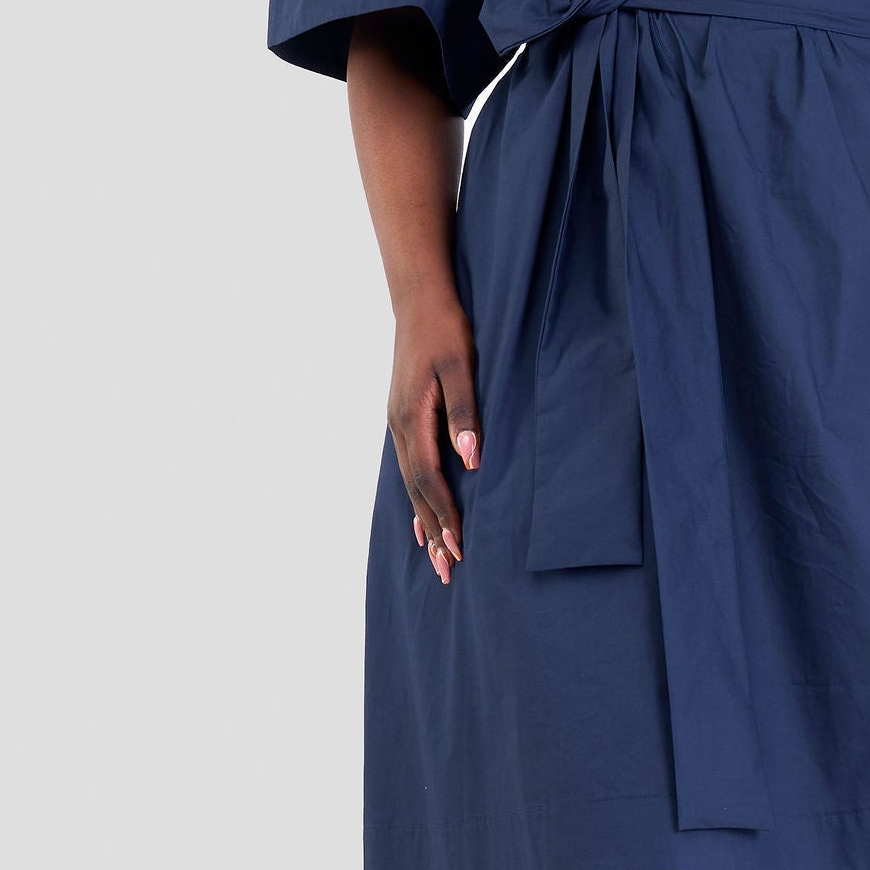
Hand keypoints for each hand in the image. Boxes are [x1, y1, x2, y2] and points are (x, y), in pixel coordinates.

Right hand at [389, 287, 480, 585]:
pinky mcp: (403, 417)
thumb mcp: (461, 365)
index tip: (459, 547)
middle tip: (448, 571)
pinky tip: (421, 515)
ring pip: (410, 483)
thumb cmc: (446, 328)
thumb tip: (471, 459)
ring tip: (435, 556)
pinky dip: (416, 497)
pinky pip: (408, 468)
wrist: (418, 297)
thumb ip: (465, 412)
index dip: (445, 515)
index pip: (430, 479)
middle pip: (416, 491)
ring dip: (425, 519)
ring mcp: (397, 423)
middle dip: (434, 531)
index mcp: (413, 419)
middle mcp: (399, 427)